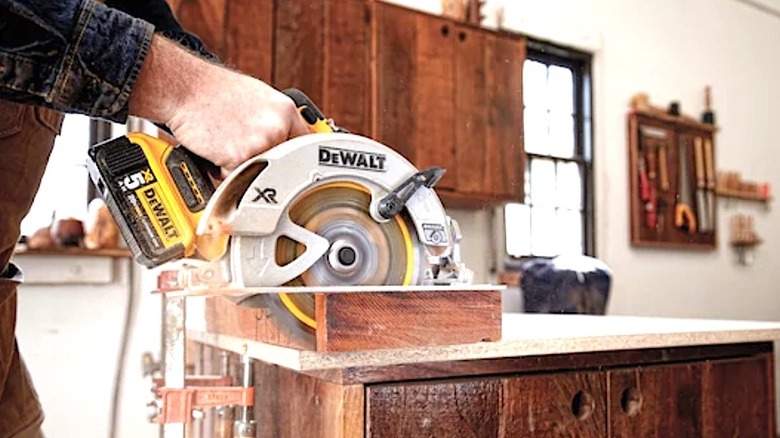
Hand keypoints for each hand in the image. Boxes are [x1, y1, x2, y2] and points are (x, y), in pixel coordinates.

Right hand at [167, 67, 308, 173]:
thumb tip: (287, 143)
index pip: (304, 145)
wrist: (185, 88)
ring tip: (225, 143)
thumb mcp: (257, 98)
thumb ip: (275, 121)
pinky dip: (222, 171)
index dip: (294, 159)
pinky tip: (214, 149)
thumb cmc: (213, 92)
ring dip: (241, 167)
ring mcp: (261, 143)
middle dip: (262, 163)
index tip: (293, 168)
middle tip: (241, 147)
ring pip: (258, 173)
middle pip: (281, 164)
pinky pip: (236, 178)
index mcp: (285, 111)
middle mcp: (277, 127)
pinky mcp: (240, 158)